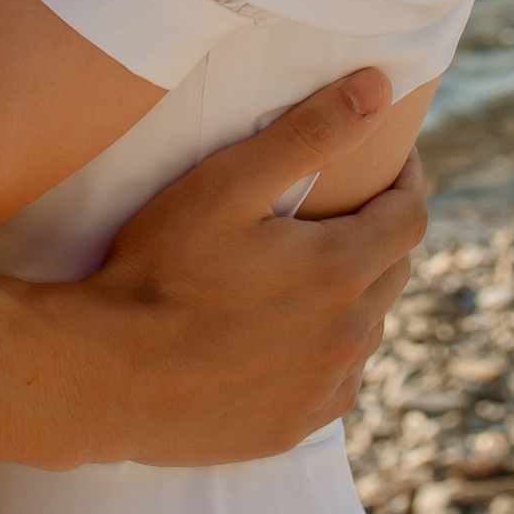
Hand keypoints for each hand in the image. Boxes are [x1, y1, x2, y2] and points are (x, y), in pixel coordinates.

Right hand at [65, 71, 428, 465]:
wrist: (105, 377)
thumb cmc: (159, 270)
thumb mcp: (226, 183)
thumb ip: (308, 132)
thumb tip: (379, 86)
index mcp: (339, 270)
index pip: (409, 217)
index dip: (407, 181)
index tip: (392, 160)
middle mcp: (347, 336)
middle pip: (392, 271)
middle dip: (377, 232)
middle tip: (340, 208)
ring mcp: (323, 389)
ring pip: (365, 328)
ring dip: (351, 295)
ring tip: (306, 269)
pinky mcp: (294, 426)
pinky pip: (335, 381)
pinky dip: (326, 351)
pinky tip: (286, 334)